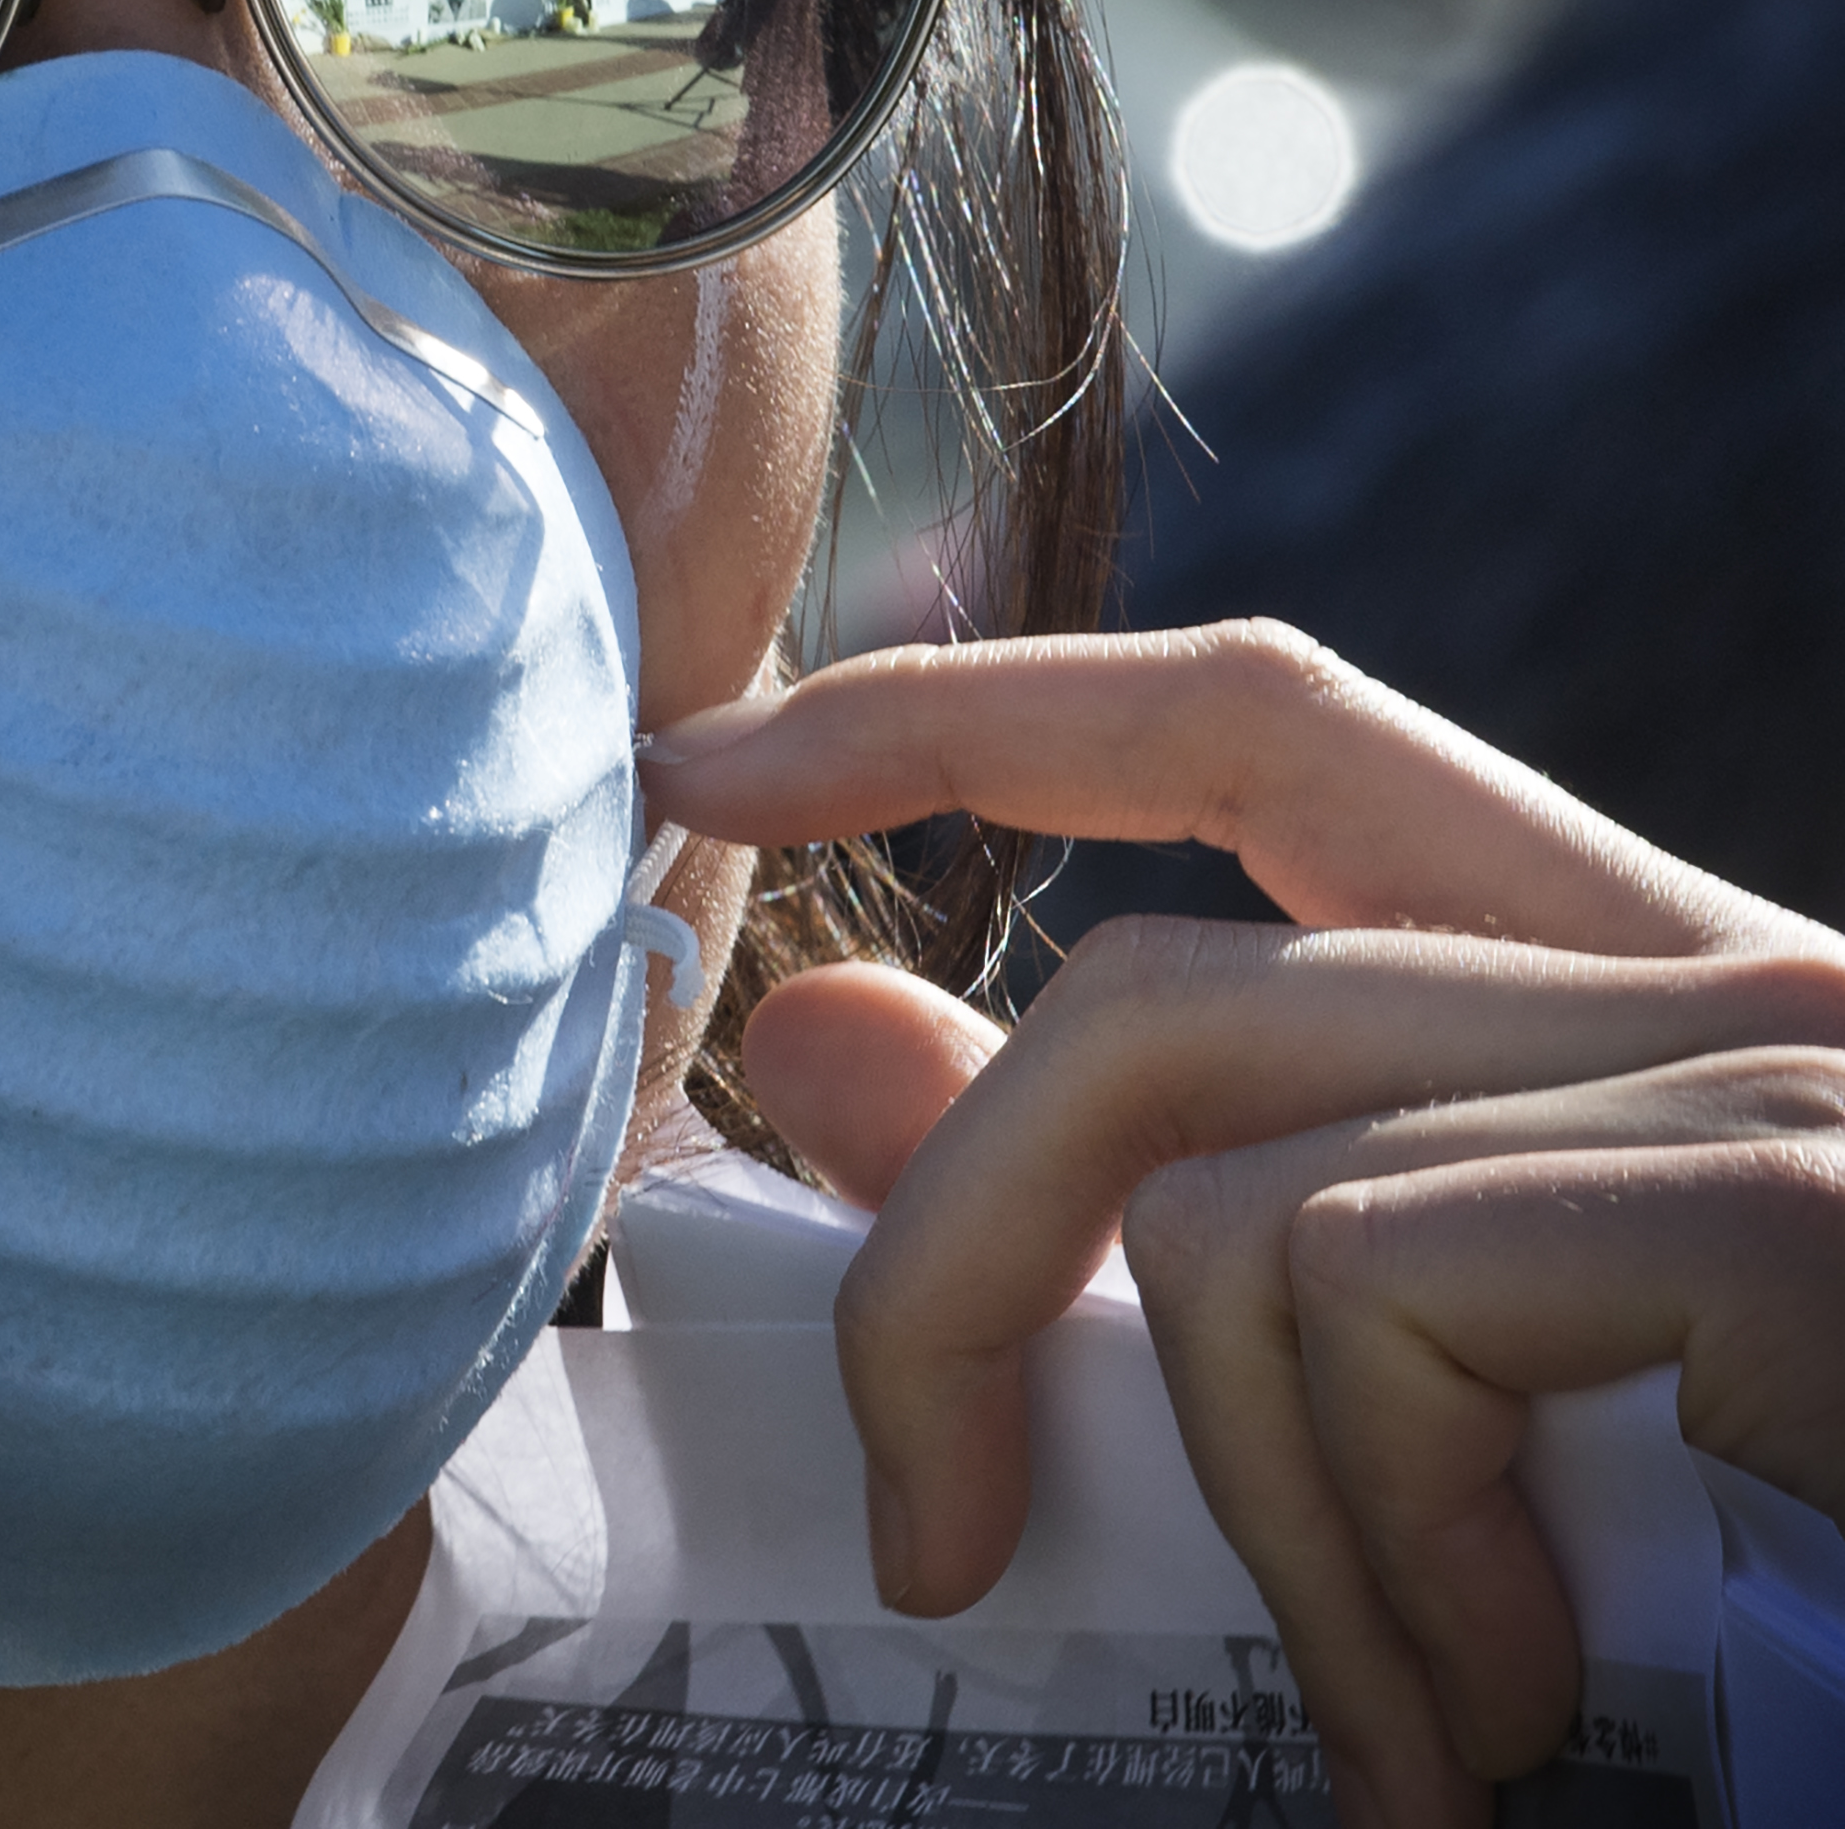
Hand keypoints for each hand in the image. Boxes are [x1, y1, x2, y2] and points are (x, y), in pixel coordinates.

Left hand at [647, 621, 1844, 1828]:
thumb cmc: (1804, 1620)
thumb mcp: (1440, 1402)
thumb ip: (1148, 1214)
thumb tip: (807, 1048)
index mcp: (1623, 1011)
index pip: (1254, 725)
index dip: (961, 711)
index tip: (702, 751)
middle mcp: (1713, 994)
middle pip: (1153, 995)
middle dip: (942, 1252)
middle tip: (912, 1533)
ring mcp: (1772, 1089)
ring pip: (1229, 1172)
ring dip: (1220, 1508)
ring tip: (1379, 1741)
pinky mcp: (1808, 1213)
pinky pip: (1369, 1294)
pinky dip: (1353, 1548)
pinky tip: (1492, 1725)